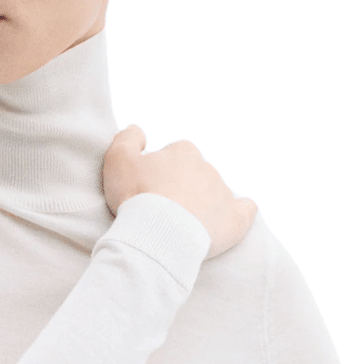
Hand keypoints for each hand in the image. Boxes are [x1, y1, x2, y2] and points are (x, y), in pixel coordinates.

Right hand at [103, 125, 257, 260]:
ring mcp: (223, 193)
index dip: (159, 174)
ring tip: (183, 228)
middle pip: (194, 176)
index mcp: (183, 151)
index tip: (149, 193)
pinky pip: (245, 211)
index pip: (173, 157)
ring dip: (202, 205)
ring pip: (214, 194)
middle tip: (163, 213)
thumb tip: (137, 130)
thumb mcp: (117, 160)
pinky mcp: (235, 219)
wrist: (159, 234)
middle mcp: (207, 167)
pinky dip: (240, 213)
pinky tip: (232, 219)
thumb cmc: (136, 197)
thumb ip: (127, 139)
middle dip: (182, 190)